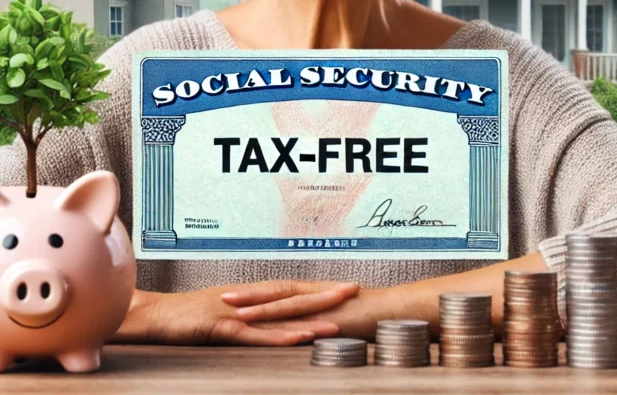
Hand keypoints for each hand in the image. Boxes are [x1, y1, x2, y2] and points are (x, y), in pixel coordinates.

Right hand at [113, 280, 359, 345]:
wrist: (153, 314)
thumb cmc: (185, 318)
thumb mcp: (220, 316)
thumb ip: (244, 318)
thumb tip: (264, 324)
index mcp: (249, 297)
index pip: (290, 292)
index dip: (317, 289)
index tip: (344, 288)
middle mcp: (248, 300)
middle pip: (292, 297)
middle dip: (324, 295)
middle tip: (354, 290)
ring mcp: (236, 313)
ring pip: (278, 316)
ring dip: (308, 318)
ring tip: (337, 321)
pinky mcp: (220, 328)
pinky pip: (253, 335)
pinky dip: (276, 337)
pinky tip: (295, 339)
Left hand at [224, 284, 396, 340]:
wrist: (395, 310)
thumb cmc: (371, 314)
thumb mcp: (341, 316)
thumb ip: (321, 319)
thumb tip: (307, 326)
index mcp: (314, 292)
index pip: (280, 288)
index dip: (256, 291)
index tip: (234, 293)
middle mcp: (314, 294)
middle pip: (275, 290)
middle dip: (248, 294)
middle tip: (222, 295)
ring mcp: (321, 304)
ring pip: (283, 302)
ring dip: (258, 305)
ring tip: (234, 309)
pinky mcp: (329, 317)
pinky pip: (302, 318)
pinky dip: (282, 320)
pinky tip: (269, 327)